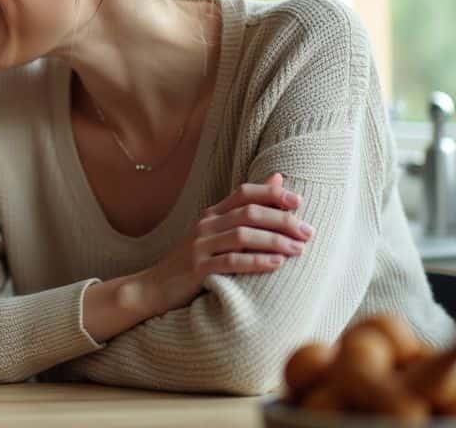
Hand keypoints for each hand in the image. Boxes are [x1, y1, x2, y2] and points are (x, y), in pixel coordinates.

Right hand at [140, 173, 313, 315]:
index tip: (299, 202)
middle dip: (282, 220)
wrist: (156, 286)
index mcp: (212, 214)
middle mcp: (205, 225)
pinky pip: (231, 262)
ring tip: (299, 249)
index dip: (272, 194)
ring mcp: (199, 246)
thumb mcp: (217, 232)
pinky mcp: (198, 268)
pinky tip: (276, 264)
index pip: (244, 193)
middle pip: (248, 213)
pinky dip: (256, 261)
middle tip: (308, 232)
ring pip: (242, 236)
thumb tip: (278, 178)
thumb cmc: (195, 260)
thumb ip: (246, 209)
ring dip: (274, 241)